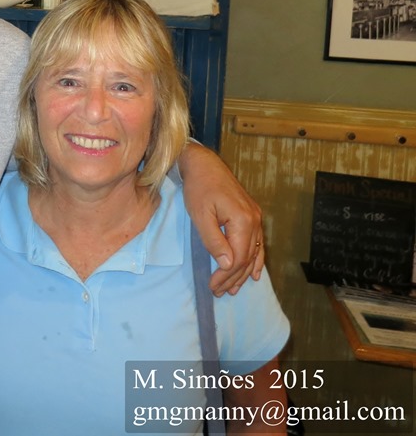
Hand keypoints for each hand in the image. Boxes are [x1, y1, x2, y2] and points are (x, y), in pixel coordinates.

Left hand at [179, 142, 263, 295]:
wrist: (204, 164)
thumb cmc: (199, 188)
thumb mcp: (200, 215)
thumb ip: (213, 240)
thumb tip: (227, 264)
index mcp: (243, 221)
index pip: (237, 257)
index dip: (225, 275)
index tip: (212, 286)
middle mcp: (255, 221)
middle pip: (246, 258)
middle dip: (232, 278)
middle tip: (218, 292)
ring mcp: (256, 218)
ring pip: (253, 253)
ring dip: (243, 273)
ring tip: (232, 290)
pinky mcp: (252, 216)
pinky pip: (257, 244)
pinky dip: (256, 260)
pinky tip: (255, 274)